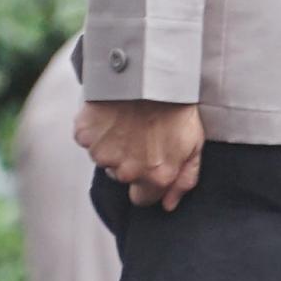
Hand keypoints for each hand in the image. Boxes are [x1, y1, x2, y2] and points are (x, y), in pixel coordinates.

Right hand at [76, 99, 204, 208]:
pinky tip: (112, 115)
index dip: (147, 184)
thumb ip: (184, 180)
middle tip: (142, 136)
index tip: (151, 164)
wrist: (152, 76)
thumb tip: (169, 205)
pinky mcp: (85, 135)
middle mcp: (126, 171)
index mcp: (155, 177)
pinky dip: (96, 130)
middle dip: (130, 162)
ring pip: (104, 158)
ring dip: (112, 145)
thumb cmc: (178, 109)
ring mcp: (103, 153)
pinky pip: (87, 139)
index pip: (143, 199)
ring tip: (128, 122)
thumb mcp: (195, 145)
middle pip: (122, 177)